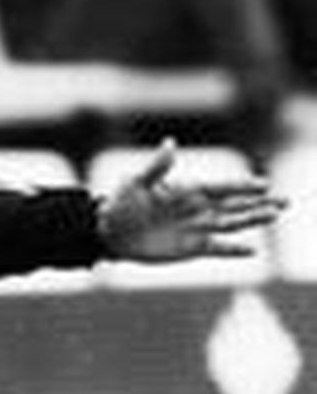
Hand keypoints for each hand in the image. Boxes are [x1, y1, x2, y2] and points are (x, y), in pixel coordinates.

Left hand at [96, 139, 285, 262]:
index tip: (264, 185)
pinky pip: (218, 249)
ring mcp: (196, 229)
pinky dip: (234, 250)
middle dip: (260, 203)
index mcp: (188, 190)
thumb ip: (157, 167)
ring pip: (232, 224)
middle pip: (235, 206)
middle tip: (285, 201)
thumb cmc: (120, 204)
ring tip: (274, 216)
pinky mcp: (191, 248)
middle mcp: (198, 209)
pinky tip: (253, 250)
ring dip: (253, 221)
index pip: (222, 188)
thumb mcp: (136, 183)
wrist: (108, 232)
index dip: (242, 187)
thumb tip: (170, 143)